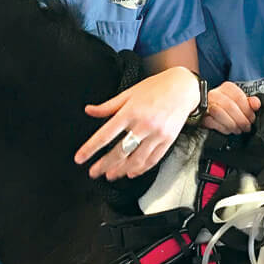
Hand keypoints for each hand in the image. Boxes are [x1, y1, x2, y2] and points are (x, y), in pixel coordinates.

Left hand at [75, 66, 199, 179]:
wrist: (183, 88)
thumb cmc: (156, 88)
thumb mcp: (128, 93)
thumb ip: (108, 106)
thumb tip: (89, 111)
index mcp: (130, 111)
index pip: (105, 134)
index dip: (91, 148)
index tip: (80, 158)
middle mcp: (143, 124)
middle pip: (120, 151)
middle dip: (104, 165)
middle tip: (93, 172)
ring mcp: (157, 134)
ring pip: (136, 159)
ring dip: (121, 170)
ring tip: (110, 175)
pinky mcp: (168, 141)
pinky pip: (153, 160)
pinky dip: (141, 169)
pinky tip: (131, 172)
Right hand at [203, 82, 259, 133]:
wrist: (210, 113)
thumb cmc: (228, 107)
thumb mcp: (240, 103)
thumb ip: (249, 102)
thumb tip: (256, 104)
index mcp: (227, 87)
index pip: (238, 96)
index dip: (247, 110)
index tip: (251, 118)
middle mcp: (215, 93)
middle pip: (230, 106)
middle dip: (241, 120)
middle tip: (246, 127)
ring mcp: (207, 104)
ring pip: (219, 113)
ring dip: (232, 124)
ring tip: (238, 129)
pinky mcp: (202, 115)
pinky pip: (211, 122)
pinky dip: (222, 128)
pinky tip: (228, 130)